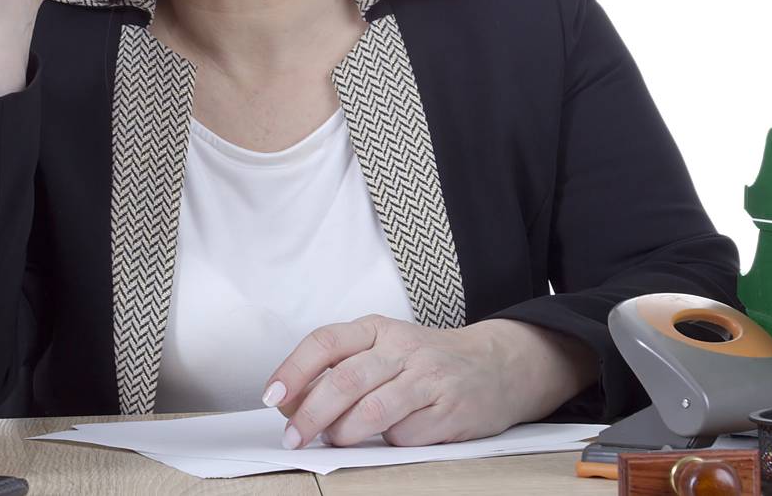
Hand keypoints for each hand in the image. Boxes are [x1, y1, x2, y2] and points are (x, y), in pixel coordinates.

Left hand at [260, 314, 599, 449]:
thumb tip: (291, 406)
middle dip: (311, 415)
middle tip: (294, 438)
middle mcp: (402, 347)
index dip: (295, 370)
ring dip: (346, 434)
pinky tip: (395, 436)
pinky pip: (405, 436)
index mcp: (378, 328)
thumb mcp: (383, 352)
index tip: (273, 397)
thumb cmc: (426, 363)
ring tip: (339, 441)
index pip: (326, 342)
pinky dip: (390, 443)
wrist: (498, 365)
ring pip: (372, 412)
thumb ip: (340, 372)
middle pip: (345, 381)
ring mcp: (428, 378)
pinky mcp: (449, 410)